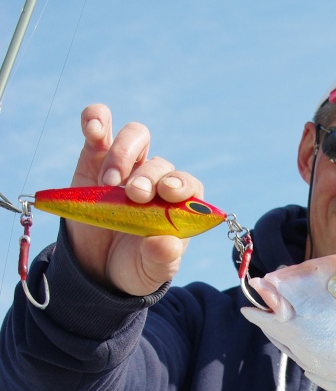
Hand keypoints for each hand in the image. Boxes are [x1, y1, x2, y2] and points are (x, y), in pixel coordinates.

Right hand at [66, 104, 203, 294]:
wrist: (98, 267)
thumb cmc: (135, 266)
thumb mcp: (151, 270)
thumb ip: (162, 258)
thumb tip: (166, 243)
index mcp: (178, 206)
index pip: (189, 184)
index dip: (181, 183)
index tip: (168, 192)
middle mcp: (156, 181)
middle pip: (160, 163)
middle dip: (148, 177)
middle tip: (134, 196)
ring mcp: (127, 167)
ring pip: (136, 138)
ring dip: (124, 154)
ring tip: (110, 182)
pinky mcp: (95, 158)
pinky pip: (99, 128)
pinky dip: (96, 120)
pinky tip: (93, 128)